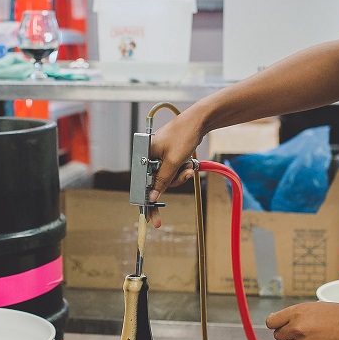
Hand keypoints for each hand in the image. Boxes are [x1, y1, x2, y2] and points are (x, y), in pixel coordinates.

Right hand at [147, 111, 205, 226]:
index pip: (140, 184)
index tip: (150, 219)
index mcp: (143, 155)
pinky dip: (181, 170)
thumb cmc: (183, 136)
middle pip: (154, 182)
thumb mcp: (173, 162)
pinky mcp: (168, 156)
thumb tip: (152, 197)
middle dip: (171, 183)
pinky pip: (172, 171)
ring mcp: (158, 156)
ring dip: (179, 176)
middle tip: (174, 195)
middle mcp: (147, 156)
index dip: (146, 202)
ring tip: (189, 167)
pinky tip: (189, 164)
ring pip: (166, 178)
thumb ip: (161, 180)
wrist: (198, 121)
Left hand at [266, 301, 338, 339]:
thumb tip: (285, 322)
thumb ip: (298, 314)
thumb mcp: (317, 306)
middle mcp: (298, 328)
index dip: (276, 324)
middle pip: (278, 336)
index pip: (272, 322)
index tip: (280, 326)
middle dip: (288, 335)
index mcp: (298, 312)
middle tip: (302, 333)